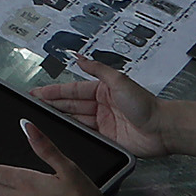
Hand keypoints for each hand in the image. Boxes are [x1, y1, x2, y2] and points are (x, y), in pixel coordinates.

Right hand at [29, 59, 170, 157]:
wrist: (162, 129)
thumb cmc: (146, 105)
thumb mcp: (119, 80)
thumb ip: (97, 69)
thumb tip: (80, 57)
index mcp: (102, 90)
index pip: (72, 90)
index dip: (53, 91)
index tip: (37, 92)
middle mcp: (101, 105)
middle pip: (70, 105)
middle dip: (51, 105)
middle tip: (33, 106)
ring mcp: (103, 123)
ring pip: (75, 120)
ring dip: (60, 119)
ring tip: (42, 119)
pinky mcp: (107, 139)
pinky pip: (86, 135)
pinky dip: (74, 133)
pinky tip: (62, 132)